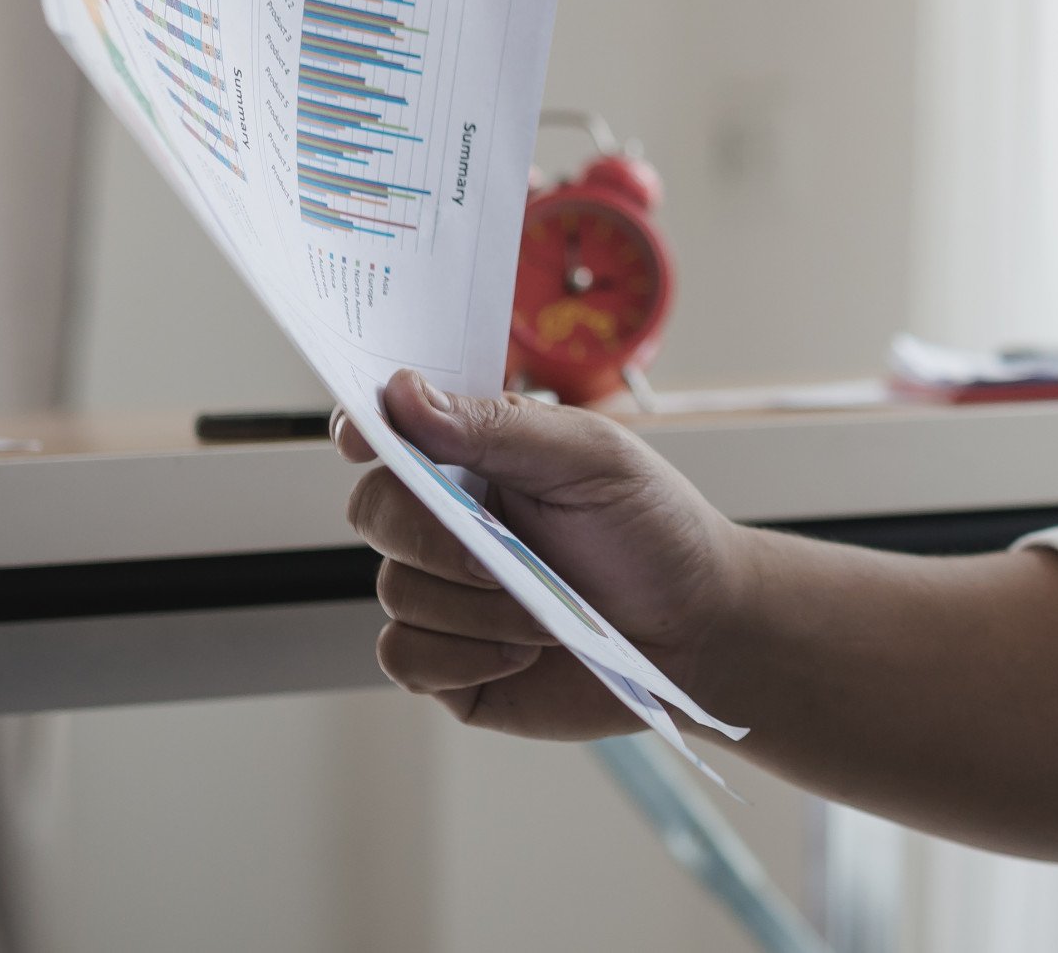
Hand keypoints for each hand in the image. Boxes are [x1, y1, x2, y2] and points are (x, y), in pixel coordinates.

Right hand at [341, 369, 748, 738]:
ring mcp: (443, 594)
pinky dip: (464, 656)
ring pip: (396, 592)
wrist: (694, 630)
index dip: (363, 431)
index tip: (363, 439)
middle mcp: (447, 522)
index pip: (390, 434)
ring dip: (477, 608)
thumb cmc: (652, 530)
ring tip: (548, 612)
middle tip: (501, 558)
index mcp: (476, 458)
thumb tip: (403, 394)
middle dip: (434, 539)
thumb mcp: (590, 459)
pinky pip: (404, 657)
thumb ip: (495, 426)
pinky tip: (522, 653)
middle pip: (375, 512)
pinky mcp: (448, 664)